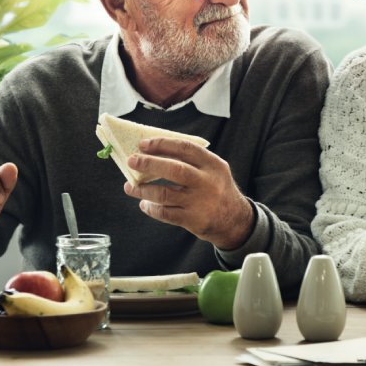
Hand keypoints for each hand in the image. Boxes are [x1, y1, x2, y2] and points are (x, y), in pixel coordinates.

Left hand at [123, 137, 253, 249]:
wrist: (235, 221)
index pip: (185, 148)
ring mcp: (200, 202)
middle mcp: (208, 182)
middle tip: (132, 161)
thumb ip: (192, 161)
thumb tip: (155, 153)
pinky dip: (151, 208)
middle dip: (149, 164)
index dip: (163, 144)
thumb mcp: (214, 171)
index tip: (144, 144)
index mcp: (213, 165)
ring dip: (143, 190)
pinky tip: (145, 204)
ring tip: (130, 186)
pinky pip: (165, 213)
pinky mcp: (193, 220)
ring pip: (164, 194)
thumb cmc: (217, 190)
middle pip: (174, 169)